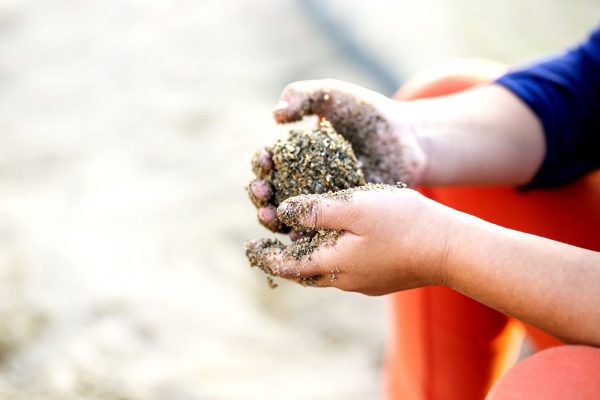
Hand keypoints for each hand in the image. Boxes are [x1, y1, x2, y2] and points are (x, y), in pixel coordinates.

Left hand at [247, 185, 457, 295]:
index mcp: (332, 263)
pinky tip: (337, 240)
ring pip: (325, 270)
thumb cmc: (404, 223)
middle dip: (282, 258)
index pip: (286, 265)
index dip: (264, 256)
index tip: (248, 247)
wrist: (450, 248)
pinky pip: (346, 267)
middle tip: (268, 244)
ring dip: (307, 255)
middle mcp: (344, 279)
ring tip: (299, 239)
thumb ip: (315, 210)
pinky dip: (331, 254)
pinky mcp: (382, 277)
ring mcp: (365, 281)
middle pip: (303, 272)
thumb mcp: (354, 208)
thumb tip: (283, 212)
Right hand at [248, 79, 427, 234]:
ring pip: (290, 215)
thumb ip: (303, 95)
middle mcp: (303, 180)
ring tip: (269, 216)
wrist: (406, 137)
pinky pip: (320, 229)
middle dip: (261, 193)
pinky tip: (299, 234)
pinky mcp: (341, 217)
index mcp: (295, 153)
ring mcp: (322, 201)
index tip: (264, 160)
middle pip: (272, 192)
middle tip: (261, 191)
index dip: (262, 162)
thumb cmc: (366, 113)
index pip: (269, 161)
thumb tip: (276, 115)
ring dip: (274, 219)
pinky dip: (306, 234)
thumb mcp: (332, 94)